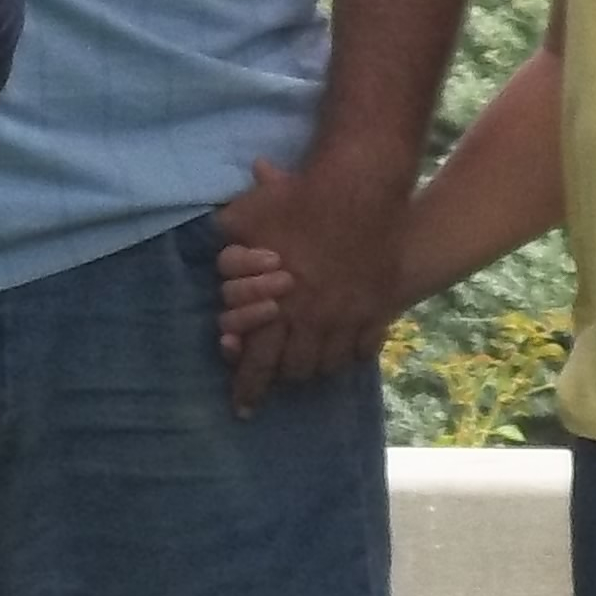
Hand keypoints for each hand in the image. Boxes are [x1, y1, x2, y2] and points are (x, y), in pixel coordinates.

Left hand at [209, 153, 404, 408]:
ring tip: (308, 368)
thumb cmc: (298, 200)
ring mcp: (351, 315)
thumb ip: (228, 239)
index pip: (258, 362)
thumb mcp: (248, 216)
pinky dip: (353, 354)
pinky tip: (347, 352)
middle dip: (282, 380)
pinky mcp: (379, 304)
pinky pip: (367, 346)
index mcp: (277, 307)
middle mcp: (314, 320)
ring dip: (316, 369)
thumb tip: (216, 249)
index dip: (248, 389)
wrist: (362, 186)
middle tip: (276, 384)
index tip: (242, 409)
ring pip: (331, 363)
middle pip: (296, 369)